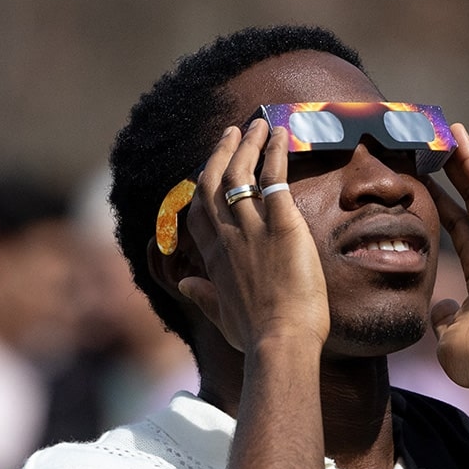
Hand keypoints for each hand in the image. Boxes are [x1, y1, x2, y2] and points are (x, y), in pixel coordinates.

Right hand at [175, 119, 329, 352]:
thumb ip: (203, 296)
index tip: (211, 168)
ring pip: (241, 172)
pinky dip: (277, 153)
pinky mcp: (282, 224)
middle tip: (234, 132)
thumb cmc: (255, 338)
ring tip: (260, 125)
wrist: (279, 343)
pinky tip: (282, 135)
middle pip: (213, 182)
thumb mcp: (222, 318)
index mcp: (212, 258)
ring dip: (249, 144)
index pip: (199, 212)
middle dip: (222, 152)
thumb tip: (186, 283)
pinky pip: (274, 178)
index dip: (203, 185)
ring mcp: (252, 228)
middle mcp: (226, 237)